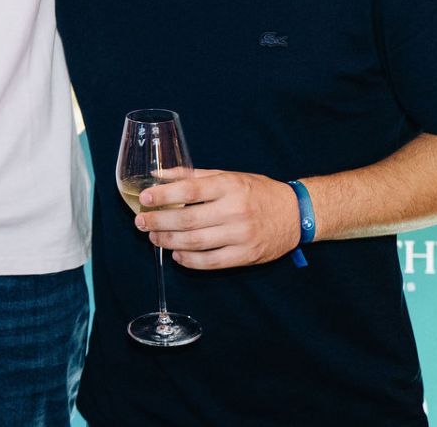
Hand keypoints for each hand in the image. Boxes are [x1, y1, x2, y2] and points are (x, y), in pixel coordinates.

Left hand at [135, 168, 299, 269]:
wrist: (296, 214)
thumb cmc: (258, 192)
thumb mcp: (229, 176)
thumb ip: (194, 175)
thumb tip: (160, 174)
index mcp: (230, 186)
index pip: (190, 190)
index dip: (163, 195)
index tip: (144, 198)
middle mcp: (235, 210)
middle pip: (188, 220)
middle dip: (159, 222)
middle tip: (141, 222)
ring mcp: (241, 235)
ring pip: (196, 243)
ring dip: (169, 242)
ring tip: (154, 237)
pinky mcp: (246, 255)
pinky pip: (211, 262)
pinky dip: (189, 260)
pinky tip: (176, 254)